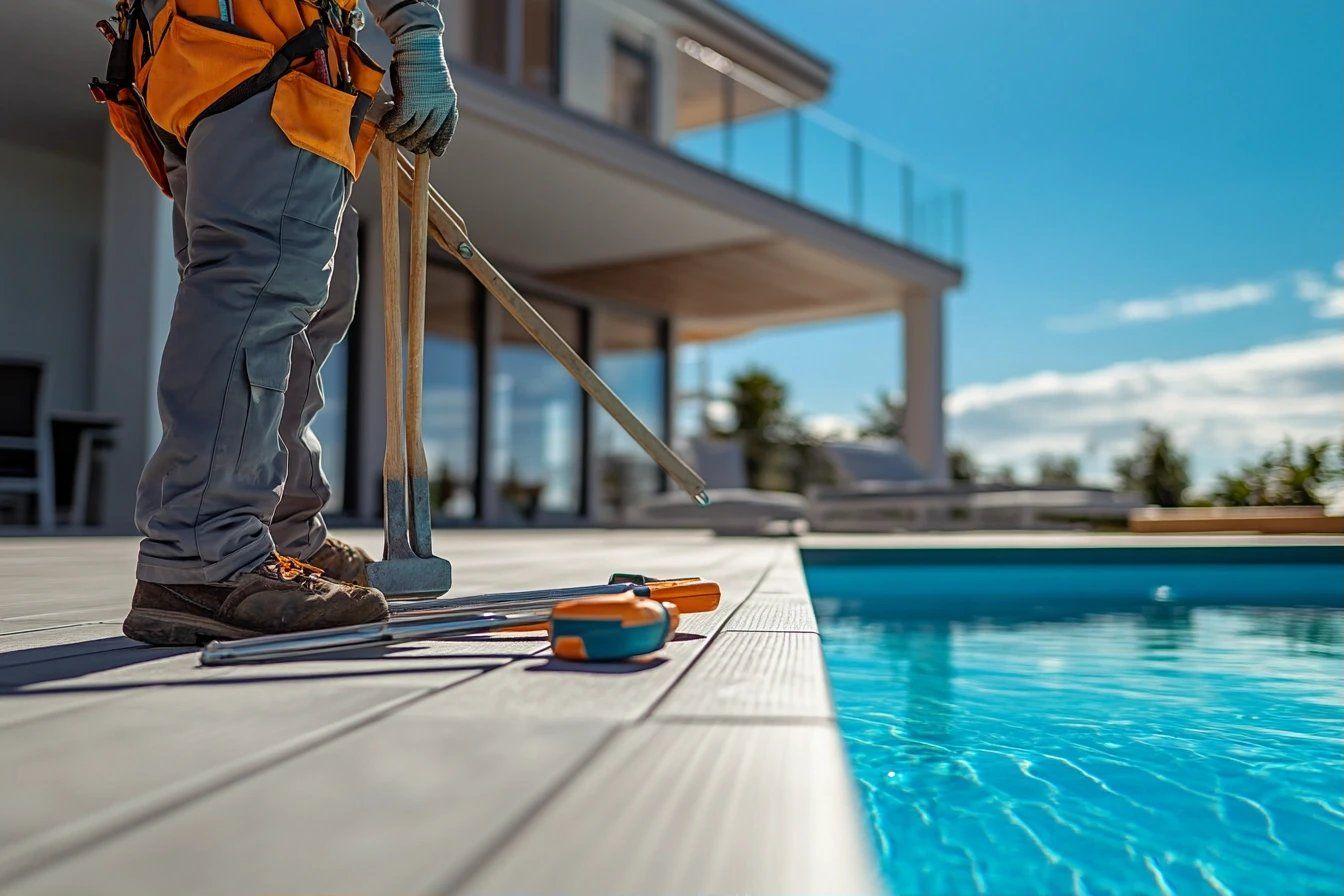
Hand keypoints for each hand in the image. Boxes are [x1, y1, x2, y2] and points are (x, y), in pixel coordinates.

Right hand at [382, 31, 458, 155]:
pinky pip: (399, 121)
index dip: (439, 144)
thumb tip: (420, 120)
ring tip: (392, 135)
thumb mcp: (433, 84)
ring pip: (412, 130)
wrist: (417, 43)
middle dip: (415, 143)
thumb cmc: (421, 61)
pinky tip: (385, 126)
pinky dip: (391, 126)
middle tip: (405, 143)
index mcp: (449, 103)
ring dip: (400, 136)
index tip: (433, 153)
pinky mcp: (409, 101)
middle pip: (427, 134)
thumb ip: (431, 102)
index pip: (446, 130)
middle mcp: (440, 106)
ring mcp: (425, 105)